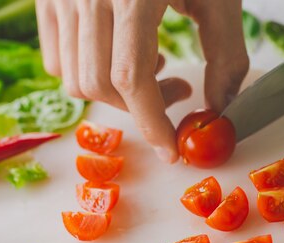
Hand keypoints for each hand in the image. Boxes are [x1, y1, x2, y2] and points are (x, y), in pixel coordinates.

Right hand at [36, 0, 248, 162]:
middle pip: (99, 84)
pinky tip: (120, 52)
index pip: (131, 78)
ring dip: (115, 91)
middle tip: (177, 91)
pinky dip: (88, 71)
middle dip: (140, 106)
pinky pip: (56, 56)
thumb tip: (219, 109)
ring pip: (73, 76)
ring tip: (151, 66)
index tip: (171, 149)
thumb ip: (226, 55)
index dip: (152, 123)